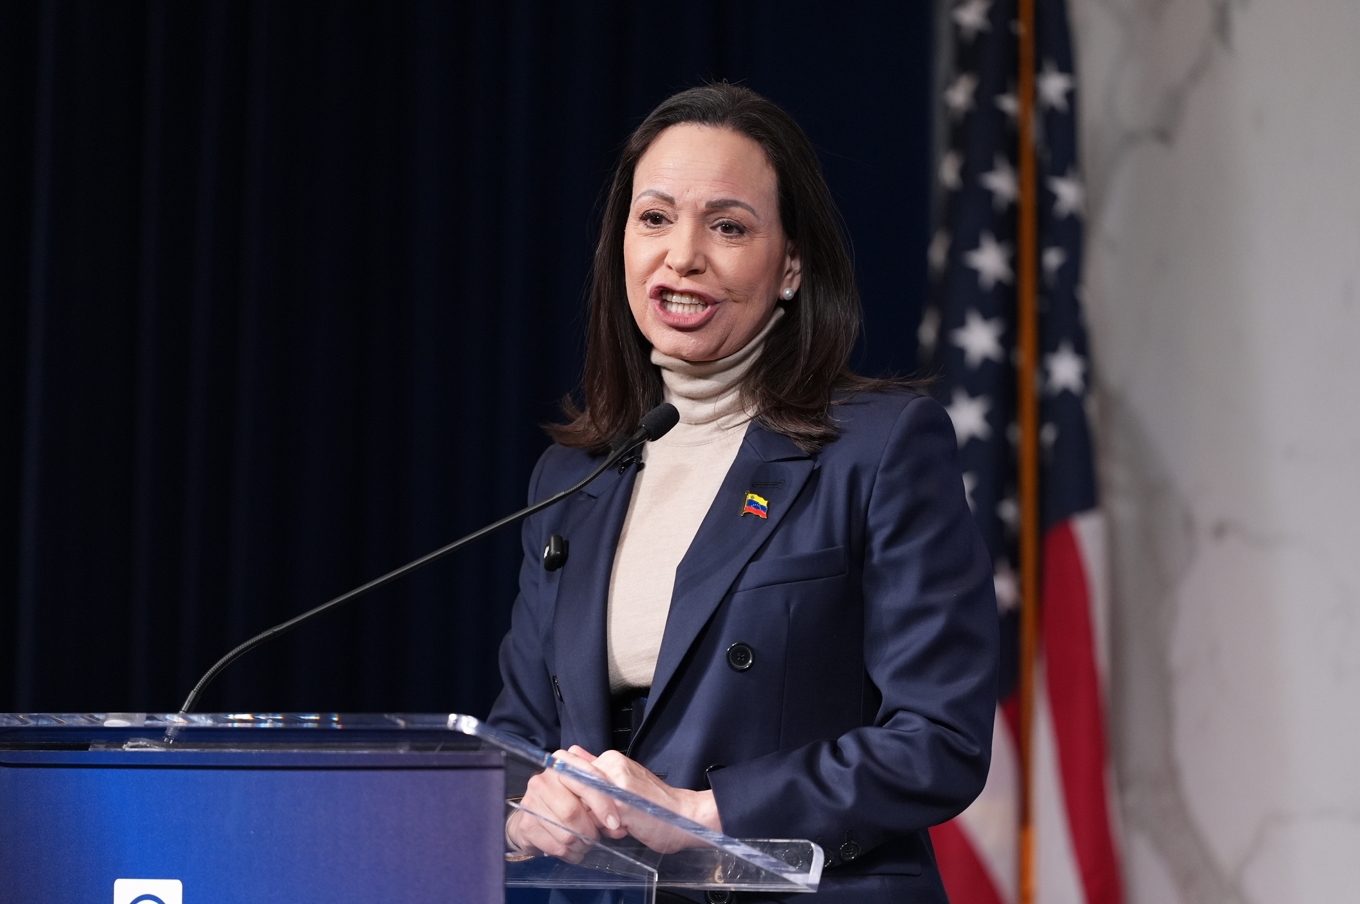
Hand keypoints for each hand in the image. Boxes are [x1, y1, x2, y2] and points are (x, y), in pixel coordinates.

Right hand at [506, 749, 616, 861]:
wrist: (535, 813)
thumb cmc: (568, 798)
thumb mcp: (586, 789)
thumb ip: (605, 795)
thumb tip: (621, 816)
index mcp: (562, 763)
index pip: (585, 781)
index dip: (602, 803)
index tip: (615, 822)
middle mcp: (543, 779)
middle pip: (572, 811)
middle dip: (590, 830)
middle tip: (597, 837)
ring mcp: (531, 801)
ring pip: (565, 832)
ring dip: (581, 844)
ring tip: (586, 844)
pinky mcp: (526, 824)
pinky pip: (555, 846)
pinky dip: (570, 853)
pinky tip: (573, 850)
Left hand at [568, 746, 722, 853]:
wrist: (685, 816)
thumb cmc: (654, 803)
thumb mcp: (624, 778)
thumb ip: (596, 767)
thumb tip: (572, 752)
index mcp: (610, 759)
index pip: (571, 774)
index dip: (576, 796)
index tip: (589, 806)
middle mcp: (611, 765)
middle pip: (573, 790)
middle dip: (584, 810)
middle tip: (608, 817)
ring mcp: (615, 783)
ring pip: (581, 806)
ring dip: (594, 821)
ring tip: (618, 822)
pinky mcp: (620, 803)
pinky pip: (594, 820)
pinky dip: (605, 830)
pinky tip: (624, 827)